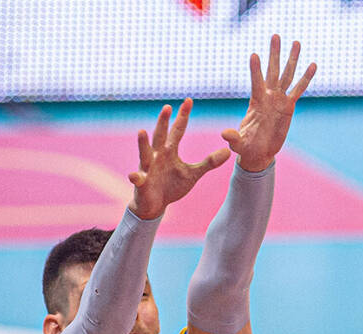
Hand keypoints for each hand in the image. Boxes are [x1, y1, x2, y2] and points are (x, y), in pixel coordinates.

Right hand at [128, 98, 228, 219]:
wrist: (154, 204)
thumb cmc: (171, 185)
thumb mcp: (193, 173)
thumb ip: (209, 162)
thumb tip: (228, 151)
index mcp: (170, 151)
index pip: (178, 130)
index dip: (183, 116)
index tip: (189, 100)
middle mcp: (157, 155)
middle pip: (160, 136)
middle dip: (163, 122)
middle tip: (167, 107)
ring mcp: (147, 168)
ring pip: (145, 154)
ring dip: (143, 144)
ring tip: (142, 131)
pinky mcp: (141, 183)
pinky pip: (138, 179)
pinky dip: (136, 177)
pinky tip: (134, 175)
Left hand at [223, 35, 315, 172]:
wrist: (259, 152)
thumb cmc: (246, 146)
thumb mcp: (238, 143)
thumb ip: (233, 137)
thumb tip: (225, 134)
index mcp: (256, 102)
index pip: (256, 82)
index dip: (256, 70)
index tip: (254, 55)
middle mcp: (268, 96)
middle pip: (273, 71)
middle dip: (274, 54)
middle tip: (275, 35)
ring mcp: (279, 99)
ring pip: (287, 75)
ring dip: (291, 59)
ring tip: (296, 42)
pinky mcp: (289, 106)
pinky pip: (299, 89)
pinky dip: (306, 77)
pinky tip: (312, 64)